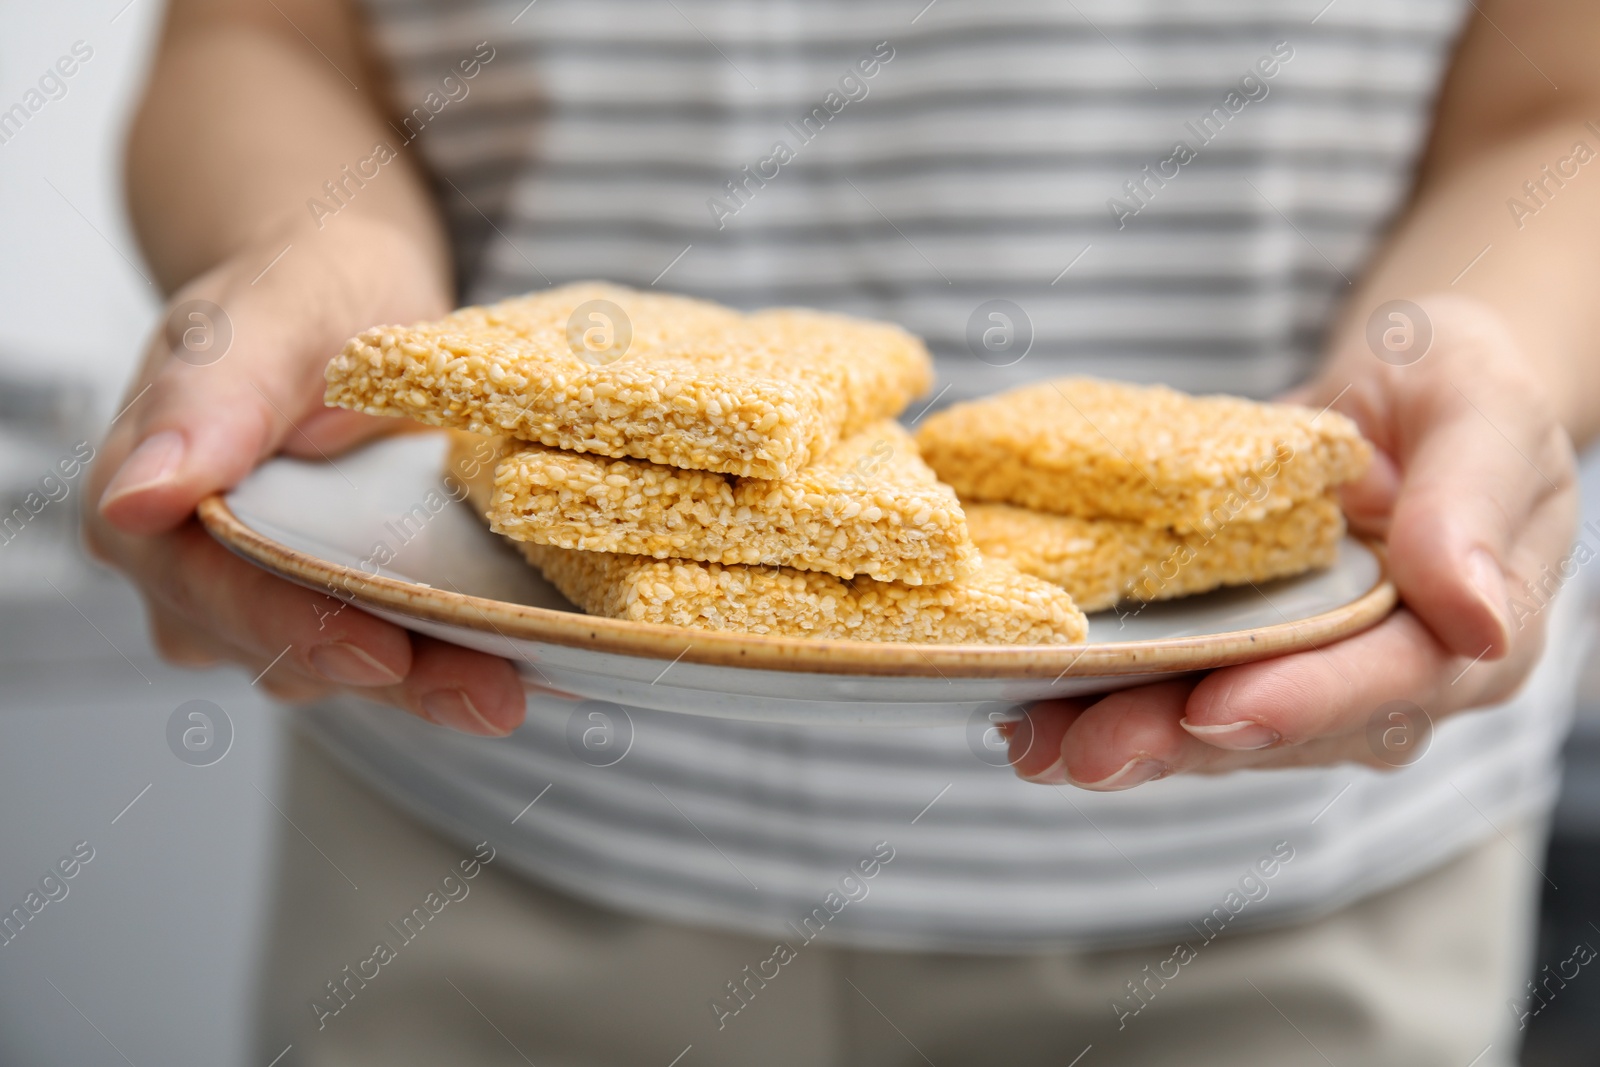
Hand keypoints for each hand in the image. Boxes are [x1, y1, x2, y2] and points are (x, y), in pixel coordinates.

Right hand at [85, 217, 527, 734]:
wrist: (353, 297)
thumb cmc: (306, 293)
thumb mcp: (267, 322)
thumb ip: (209, 403)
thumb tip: (136, 498)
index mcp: (146, 507)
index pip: (213, 594)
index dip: (297, 630)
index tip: (379, 653)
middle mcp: (192, 573)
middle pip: (285, 651)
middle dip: (392, 677)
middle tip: (490, 693)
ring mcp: (262, 600)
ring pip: (342, 668)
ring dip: (429, 679)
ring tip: (514, 684)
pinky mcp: (332, 607)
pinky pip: (386, 651)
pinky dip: (447, 656)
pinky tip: (514, 662)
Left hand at [1009, 294, 1578, 787]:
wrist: (1400, 391)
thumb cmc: (1453, 388)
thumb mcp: (1480, 408)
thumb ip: (1469, 504)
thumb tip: (1475, 620)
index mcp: (1467, 636)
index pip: (1390, 682)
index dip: (1303, 700)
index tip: (1218, 707)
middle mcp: (1386, 681)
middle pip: (1282, 728)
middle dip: (1179, 739)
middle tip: (1089, 750)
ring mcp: (1306, 677)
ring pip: (1213, 728)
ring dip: (1122, 736)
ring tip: (1037, 743)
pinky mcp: (1240, 658)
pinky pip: (1173, 691)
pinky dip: (1102, 702)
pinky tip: (1029, 715)